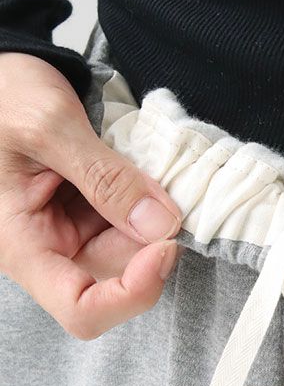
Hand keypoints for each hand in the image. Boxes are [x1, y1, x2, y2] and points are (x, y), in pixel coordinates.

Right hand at [0, 52, 182, 338]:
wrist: (2, 75)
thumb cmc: (3, 95)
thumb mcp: (48, 126)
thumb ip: (106, 177)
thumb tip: (162, 225)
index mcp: (21, 245)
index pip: (83, 310)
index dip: (133, 293)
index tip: (165, 246)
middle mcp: (50, 251)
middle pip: (121, 278)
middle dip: (151, 240)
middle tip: (162, 188)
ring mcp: (74, 236)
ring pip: (136, 252)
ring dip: (154, 219)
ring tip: (143, 169)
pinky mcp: (93, 219)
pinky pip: (136, 227)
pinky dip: (150, 206)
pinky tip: (142, 174)